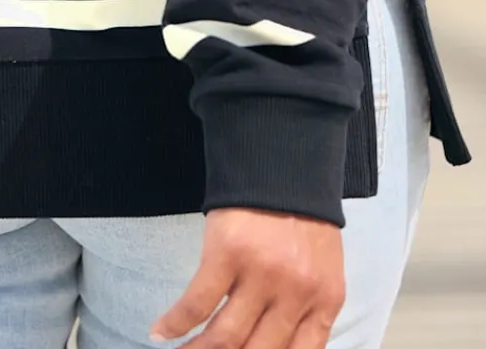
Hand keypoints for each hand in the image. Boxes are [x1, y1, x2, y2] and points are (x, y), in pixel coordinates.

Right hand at [150, 207, 344, 348]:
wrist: (283, 156)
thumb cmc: (300, 216)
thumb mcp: (321, 266)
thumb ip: (308, 310)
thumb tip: (276, 347)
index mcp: (325, 300)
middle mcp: (297, 293)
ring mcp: (262, 274)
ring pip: (225, 339)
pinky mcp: (228, 253)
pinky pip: (197, 303)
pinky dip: (175, 324)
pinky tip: (160, 333)